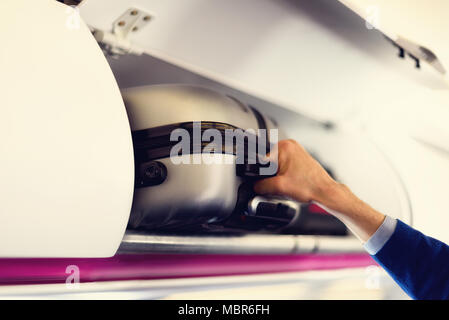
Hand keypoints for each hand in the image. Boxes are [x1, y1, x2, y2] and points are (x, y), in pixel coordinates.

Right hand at [254, 139, 385, 240]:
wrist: (325, 192)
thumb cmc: (310, 186)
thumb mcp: (278, 187)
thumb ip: (261, 185)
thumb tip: (254, 186)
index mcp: (284, 146)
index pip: (262, 160)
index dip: (261, 174)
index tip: (263, 182)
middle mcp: (290, 145)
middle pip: (268, 162)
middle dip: (270, 175)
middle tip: (278, 184)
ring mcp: (295, 151)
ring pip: (276, 165)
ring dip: (276, 176)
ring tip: (286, 184)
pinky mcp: (299, 158)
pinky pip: (283, 166)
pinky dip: (283, 175)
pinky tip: (290, 182)